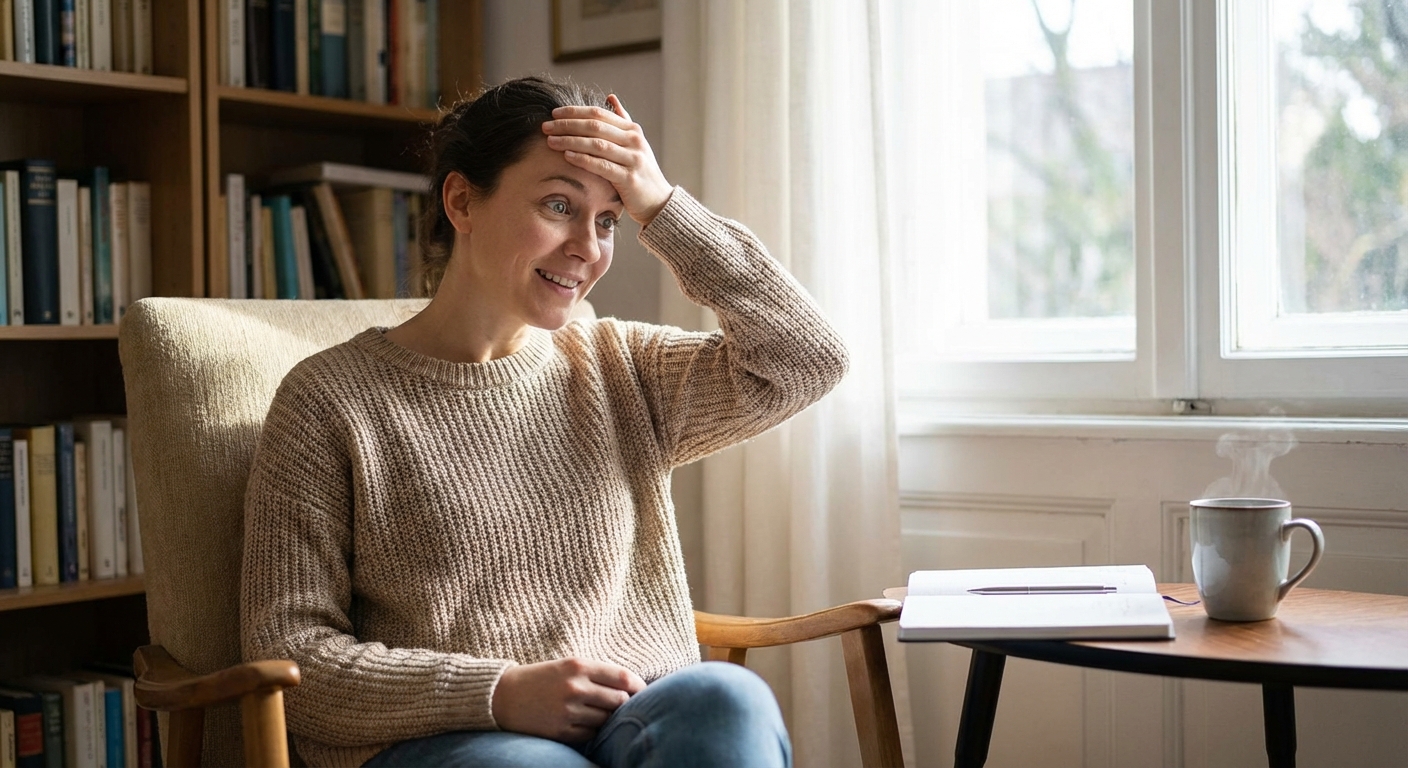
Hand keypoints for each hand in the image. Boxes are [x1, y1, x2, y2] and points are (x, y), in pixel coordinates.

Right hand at [491, 657, 645, 744]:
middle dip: (626, 705)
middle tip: (627, 707)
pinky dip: (594, 732)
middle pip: (619, 701)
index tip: (643, 691)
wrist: (502, 696)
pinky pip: (591, 735)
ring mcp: (567, 711)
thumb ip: (597, 673)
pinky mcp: (560, 731)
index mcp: (578, 666)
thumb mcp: (568, 666)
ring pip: (606, 720)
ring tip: (604, 715)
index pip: (623, 677)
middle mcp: (574, 688)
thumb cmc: (541, 678)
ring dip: (609, 719)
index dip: (639, 686)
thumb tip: (631, 687)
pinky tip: (588, 725)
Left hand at [542, 94, 673, 226]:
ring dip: (570, 141)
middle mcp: (634, 141)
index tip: (554, 114)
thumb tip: (610, 97)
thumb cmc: (640, 172)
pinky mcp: (629, 179)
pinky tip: (567, 156)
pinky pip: (602, 166)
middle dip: (567, 125)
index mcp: (632, 130)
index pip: (599, 113)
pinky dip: (583, 159)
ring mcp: (633, 159)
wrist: (658, 202)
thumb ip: (622, 120)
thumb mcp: (635, 144)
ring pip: (597, 144)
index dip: (575, 111)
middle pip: (595, 126)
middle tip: (546, 127)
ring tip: (551, 141)